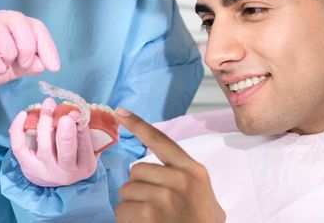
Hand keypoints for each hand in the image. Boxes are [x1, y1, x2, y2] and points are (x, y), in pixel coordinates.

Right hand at [0, 10, 59, 95]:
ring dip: (9, 52)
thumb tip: (43, 64)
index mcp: (11, 24)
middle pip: (17, 20)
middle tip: (25, 64)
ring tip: (7, 65)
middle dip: (27, 45)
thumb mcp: (15, 68)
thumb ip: (29, 65)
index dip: (47, 45)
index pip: (35, 26)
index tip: (54, 67)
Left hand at [9, 98, 97, 186]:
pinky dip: (18, 129)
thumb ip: (82, 131)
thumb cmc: (74, 156)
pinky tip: (23, 114)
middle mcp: (66, 173)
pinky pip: (19, 147)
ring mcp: (45, 171)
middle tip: (65, 117)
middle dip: (66, 134)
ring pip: (44, 145)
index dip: (81, 130)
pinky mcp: (27, 166)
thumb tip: (74, 113)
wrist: (55, 177)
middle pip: (66, 152)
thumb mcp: (85, 147)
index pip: (85, 147)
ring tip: (48, 104)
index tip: (76, 114)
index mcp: (85, 167)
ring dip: (46, 122)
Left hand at [114, 108, 225, 222]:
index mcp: (193, 170)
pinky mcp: (150, 214)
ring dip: (132, 206)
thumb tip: (148, 170)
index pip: (161, 141)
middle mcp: (180, 179)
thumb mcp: (204, 195)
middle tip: (154, 206)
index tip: (120, 112)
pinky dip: (127, 221)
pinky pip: (122, 210)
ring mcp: (165, 196)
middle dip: (138, 188)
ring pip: (127, 191)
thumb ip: (183, 177)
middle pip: (137, 170)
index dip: (138, 125)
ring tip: (151, 219)